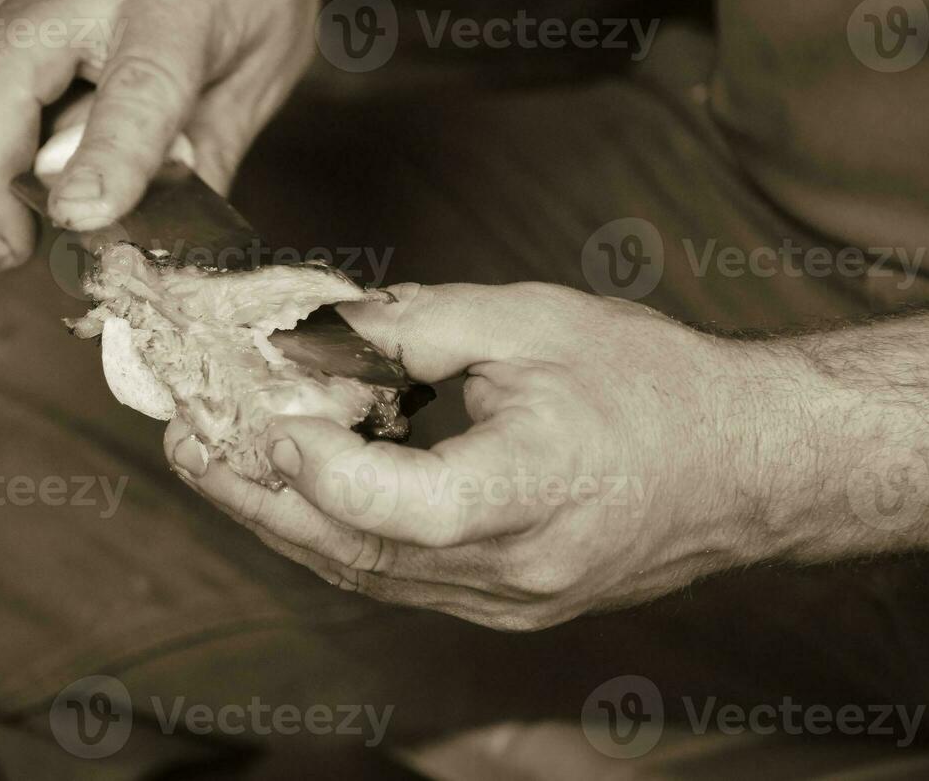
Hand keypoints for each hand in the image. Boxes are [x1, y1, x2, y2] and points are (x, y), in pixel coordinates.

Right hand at [0, 0, 326, 268]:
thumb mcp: (262, 72)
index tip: (75, 221)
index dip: (103, 162)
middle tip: (9, 244)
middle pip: (0, 78)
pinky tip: (0, 136)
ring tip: (8, 204)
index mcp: (180, 0)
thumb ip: (206, 156)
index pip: (136, 92)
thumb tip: (159, 238)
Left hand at [169, 283, 807, 630]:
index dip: (325, 472)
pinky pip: (399, 577)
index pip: (410, 507)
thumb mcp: (535, 321)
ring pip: (368, 574)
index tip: (265, 420)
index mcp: (539, 491)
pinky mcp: (504, 606)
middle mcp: (517, 569)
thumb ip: (418, 327)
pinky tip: (296, 492)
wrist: (742, 466)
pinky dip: (338, 533)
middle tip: (186, 441)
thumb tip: (318, 332)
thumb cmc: (655, 386)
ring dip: (283, 520)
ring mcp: (509, 602)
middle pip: (360, 553)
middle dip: (257, 498)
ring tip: (214, 463)